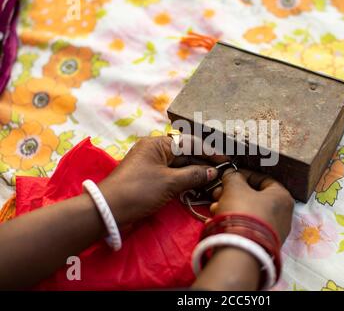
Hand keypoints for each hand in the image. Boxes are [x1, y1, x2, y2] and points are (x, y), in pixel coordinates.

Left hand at [98, 136, 218, 225]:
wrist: (108, 210)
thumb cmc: (139, 191)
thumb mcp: (169, 182)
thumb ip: (193, 175)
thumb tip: (212, 172)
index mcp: (158, 144)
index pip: (190, 143)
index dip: (209, 152)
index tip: (225, 160)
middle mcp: (155, 150)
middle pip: (186, 153)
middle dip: (203, 163)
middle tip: (222, 173)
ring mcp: (152, 165)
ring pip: (180, 166)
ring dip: (195, 173)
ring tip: (213, 180)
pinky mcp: (150, 178)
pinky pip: (172, 175)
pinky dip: (185, 180)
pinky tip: (197, 186)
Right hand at [210, 169, 294, 242]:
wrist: (240, 251)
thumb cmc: (242, 212)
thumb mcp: (235, 188)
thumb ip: (233, 177)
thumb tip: (231, 174)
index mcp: (282, 197)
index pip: (264, 179)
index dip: (244, 175)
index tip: (229, 176)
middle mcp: (283, 214)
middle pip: (254, 197)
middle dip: (233, 193)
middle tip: (218, 193)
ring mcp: (274, 232)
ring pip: (249, 212)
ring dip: (230, 206)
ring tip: (214, 208)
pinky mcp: (263, 244)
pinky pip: (248, 227)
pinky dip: (234, 221)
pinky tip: (218, 220)